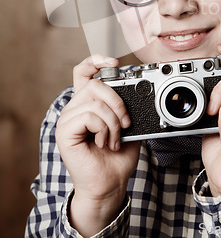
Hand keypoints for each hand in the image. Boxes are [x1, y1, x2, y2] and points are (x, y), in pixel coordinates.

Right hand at [56, 55, 139, 236]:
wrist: (110, 183)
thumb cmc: (118, 156)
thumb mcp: (127, 124)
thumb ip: (125, 105)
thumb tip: (133, 87)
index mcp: (87, 103)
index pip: (83, 71)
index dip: (96, 60)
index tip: (114, 62)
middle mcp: (74, 107)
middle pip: (95, 84)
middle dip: (117, 102)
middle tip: (126, 123)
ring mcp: (67, 119)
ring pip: (95, 102)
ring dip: (113, 122)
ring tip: (114, 139)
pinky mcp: (64, 131)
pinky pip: (89, 116)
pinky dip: (104, 129)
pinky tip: (103, 142)